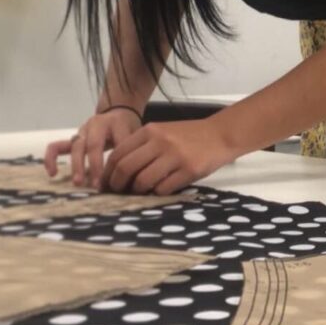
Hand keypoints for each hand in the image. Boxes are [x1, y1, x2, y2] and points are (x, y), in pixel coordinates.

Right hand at [43, 108, 141, 188]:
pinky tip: (53, 173)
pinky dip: (51, 158)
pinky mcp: (73, 138)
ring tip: (78, 183)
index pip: (115, 142)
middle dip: (94, 166)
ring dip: (77, 166)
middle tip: (96, 185)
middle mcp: (96, 124)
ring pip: (75, 146)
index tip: (114, 180)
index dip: (114, 161)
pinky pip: (57, 146)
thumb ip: (131, 150)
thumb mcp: (135, 134)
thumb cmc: (128, 128)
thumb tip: (129, 175)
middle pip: (92, 144)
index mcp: (115, 122)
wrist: (119, 112)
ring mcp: (82, 130)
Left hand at [101, 119, 236, 194]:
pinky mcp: (188, 170)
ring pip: (142, 181)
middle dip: (117, 186)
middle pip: (126, 168)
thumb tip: (117, 173)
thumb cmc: (188, 136)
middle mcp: (159, 141)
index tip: (106, 185)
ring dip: (138, 191)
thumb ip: (142, 147)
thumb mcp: (162, 133)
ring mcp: (174, 156)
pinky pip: (163, 188)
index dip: (108, 173)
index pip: (118, 154)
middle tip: (118, 194)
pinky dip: (157, 193)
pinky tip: (161, 189)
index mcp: (150, 131)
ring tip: (140, 193)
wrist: (220, 134)